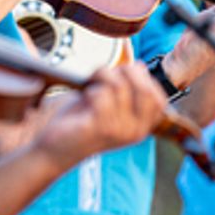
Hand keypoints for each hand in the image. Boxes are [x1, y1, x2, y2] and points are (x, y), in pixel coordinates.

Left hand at [32, 62, 166, 169]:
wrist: (55, 148)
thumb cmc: (81, 122)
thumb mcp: (108, 102)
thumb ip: (127, 87)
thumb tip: (139, 66)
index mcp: (141, 127)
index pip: (158, 99)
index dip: (143, 79)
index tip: (123, 74)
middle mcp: (135, 132)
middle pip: (144, 89)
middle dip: (124, 72)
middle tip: (104, 74)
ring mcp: (119, 131)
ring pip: (119, 86)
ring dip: (101, 77)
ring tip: (90, 86)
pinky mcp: (100, 128)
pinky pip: (101, 95)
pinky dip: (90, 90)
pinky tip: (84, 98)